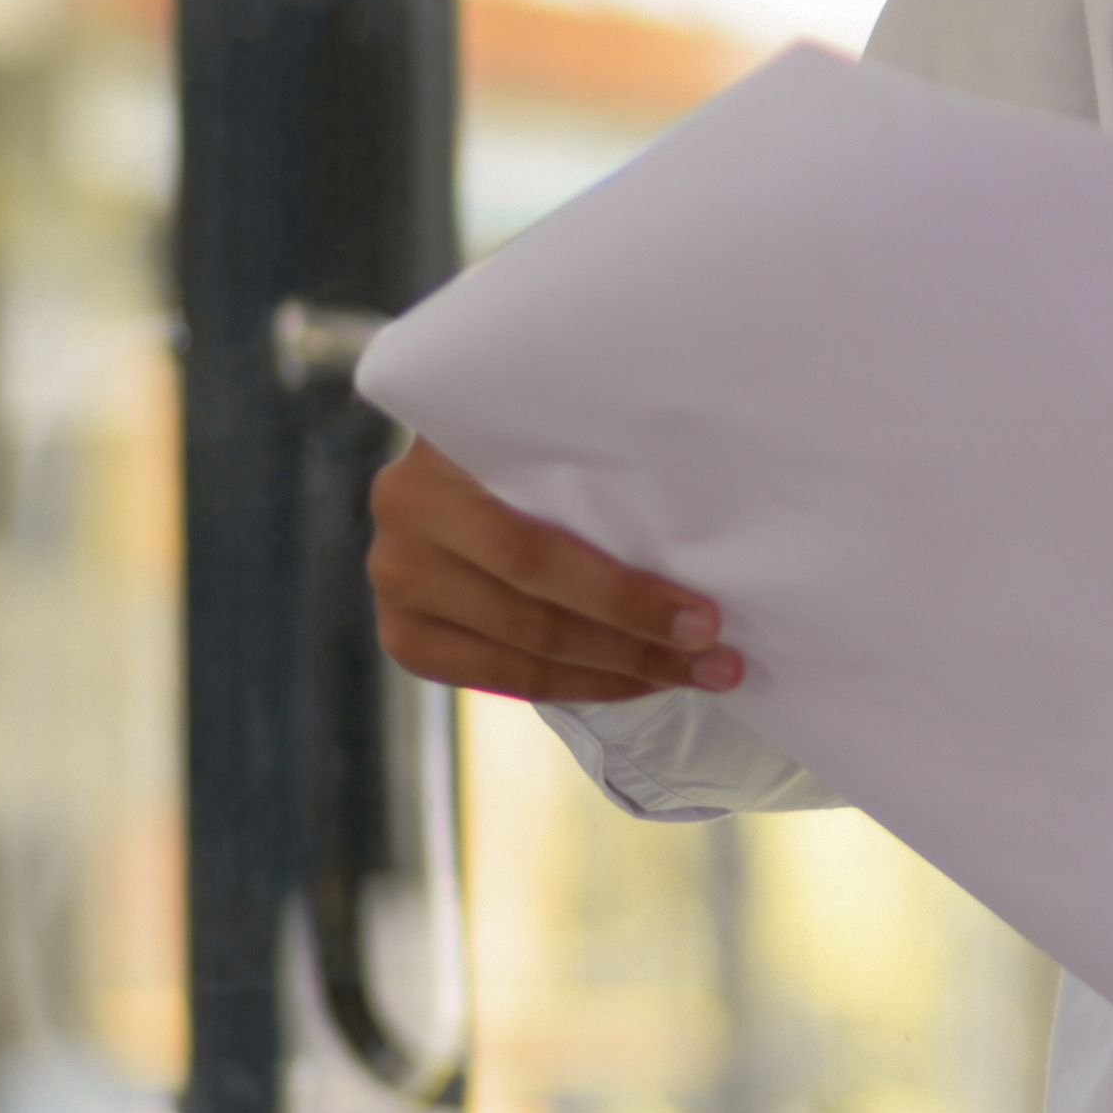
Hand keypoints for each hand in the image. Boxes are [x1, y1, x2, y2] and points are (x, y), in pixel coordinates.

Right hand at [367, 438, 738, 702]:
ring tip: (693, 676)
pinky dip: (577, 686)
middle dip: (638, 644)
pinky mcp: (404, 635)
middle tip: (717, 662)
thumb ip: (600, 460)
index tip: (707, 619)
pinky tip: (636, 681)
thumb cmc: (541, 435)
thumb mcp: (560, 427)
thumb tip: (706, 525)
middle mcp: (404, 518)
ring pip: (524, 655)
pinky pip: (502, 679)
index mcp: (439, 458)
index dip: (624, 597)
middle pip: (535, 613)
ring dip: (619, 674)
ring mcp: (395, 583)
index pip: (536, 555)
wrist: (469, 455)